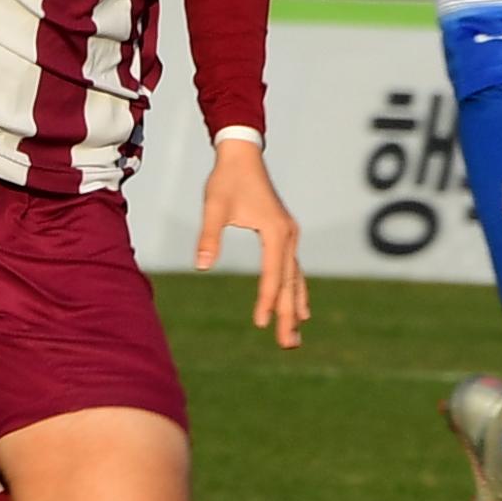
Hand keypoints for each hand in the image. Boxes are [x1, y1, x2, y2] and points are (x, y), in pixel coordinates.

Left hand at [195, 134, 309, 345]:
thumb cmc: (226, 180)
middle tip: (288, 345)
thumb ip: (209, 235)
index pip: (273, 275)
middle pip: (290, 283)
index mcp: (276, 232)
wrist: (242, 155)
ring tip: (294, 335)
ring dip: (294, 307)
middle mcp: (289, 236)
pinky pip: (293, 269)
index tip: (260, 324)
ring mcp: (290, 236)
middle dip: (288, 315)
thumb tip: (202, 266)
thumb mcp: (214, 206)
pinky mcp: (285, 235)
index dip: (267, 300)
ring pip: (295, 279)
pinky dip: (295, 289)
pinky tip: (299, 307)